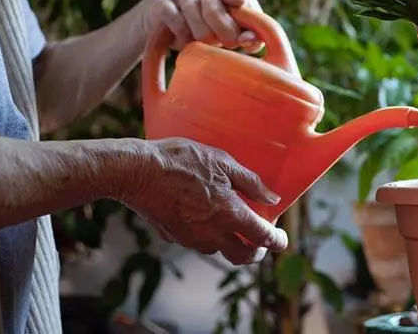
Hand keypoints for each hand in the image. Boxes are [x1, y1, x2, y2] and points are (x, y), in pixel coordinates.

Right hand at [119, 138, 287, 264]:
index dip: (277, 241)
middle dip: (256, 251)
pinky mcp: (173, 237)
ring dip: (230, 243)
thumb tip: (272, 198)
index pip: (262, 237)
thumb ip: (250, 182)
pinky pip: (197, 242)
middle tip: (259, 239)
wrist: (136, 171)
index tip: (282, 238)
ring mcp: (191, 239)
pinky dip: (207, 235)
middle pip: (243, 256)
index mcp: (229, 215)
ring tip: (231, 223)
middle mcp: (212, 234)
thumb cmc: (181, 161)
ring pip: (219, 251)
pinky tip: (203, 216)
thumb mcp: (222, 162)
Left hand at [139, 0, 263, 52]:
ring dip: (190, 6)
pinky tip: (168, 5)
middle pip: (231, 36)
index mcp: (242, 13)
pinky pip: (181, 34)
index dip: (254, 38)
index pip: (258, 34)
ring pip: (205, 36)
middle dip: (213, 9)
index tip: (244, 37)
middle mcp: (228, 33)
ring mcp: (207, 44)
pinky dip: (171, 12)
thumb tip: (241, 0)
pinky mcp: (185, 49)